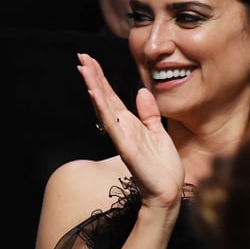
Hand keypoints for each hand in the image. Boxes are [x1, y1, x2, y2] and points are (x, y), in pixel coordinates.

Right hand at [77, 53, 184, 209]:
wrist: (169, 191)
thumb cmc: (163, 167)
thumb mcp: (158, 132)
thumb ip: (149, 113)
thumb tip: (142, 91)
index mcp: (129, 123)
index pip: (111, 96)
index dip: (100, 78)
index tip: (90, 60)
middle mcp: (122, 128)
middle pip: (103, 97)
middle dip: (93, 77)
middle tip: (81, 57)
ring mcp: (122, 137)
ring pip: (104, 107)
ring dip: (93, 87)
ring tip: (84, 69)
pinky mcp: (127, 148)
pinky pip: (112, 125)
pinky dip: (103, 109)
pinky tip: (95, 94)